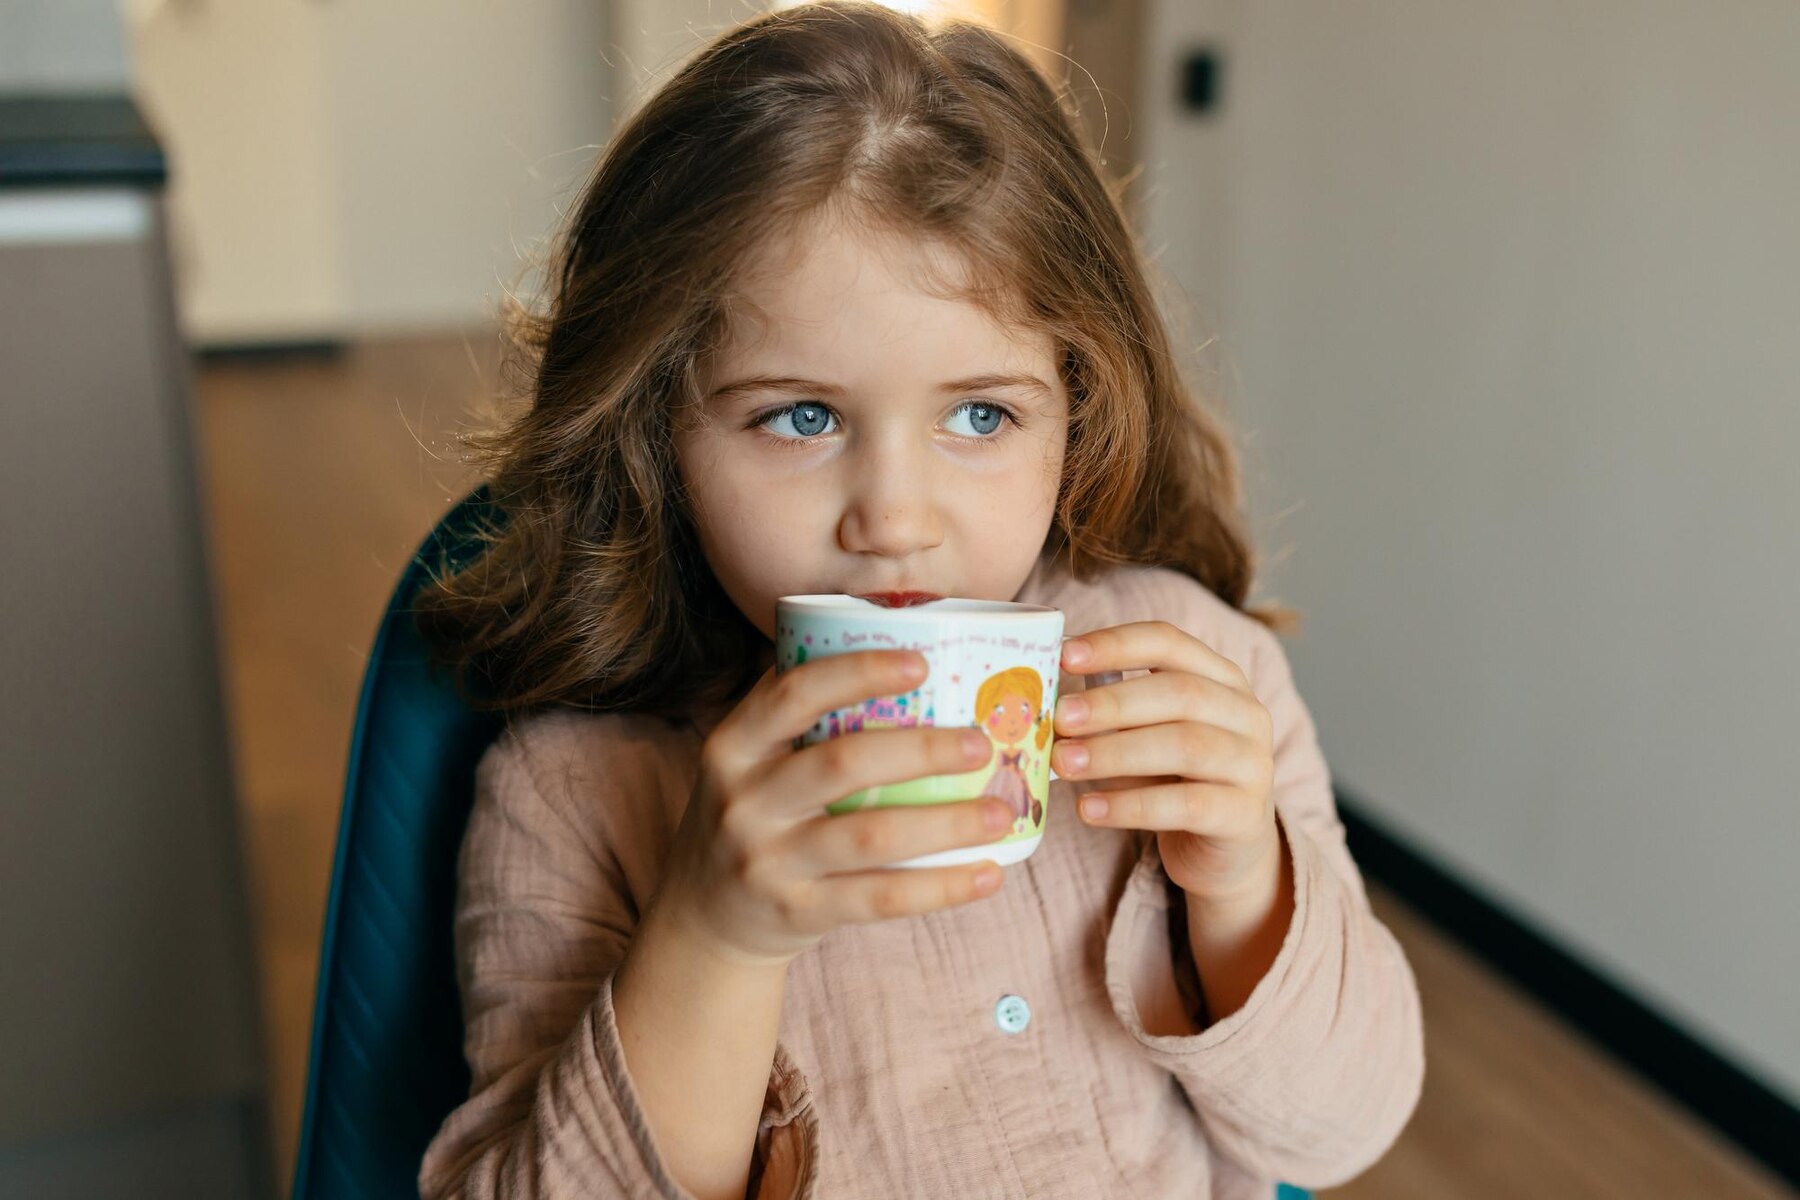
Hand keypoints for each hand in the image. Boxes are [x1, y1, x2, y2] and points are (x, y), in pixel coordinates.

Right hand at [654, 649, 1012, 967]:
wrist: (703, 920)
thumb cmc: (753, 818)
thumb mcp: (747, 760)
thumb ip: (797, 712)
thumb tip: (892, 639)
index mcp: (734, 745)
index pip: (793, 694)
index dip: (859, 672)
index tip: (922, 663)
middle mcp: (744, 800)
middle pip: (842, 763)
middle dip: (921, 750)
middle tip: (982, 743)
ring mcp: (768, 861)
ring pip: (870, 836)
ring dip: (946, 823)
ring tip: (1002, 812)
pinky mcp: (797, 912)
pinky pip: (880, 897)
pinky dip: (941, 887)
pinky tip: (988, 875)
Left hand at [1051, 621, 1280, 903]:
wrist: (1226, 849)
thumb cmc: (1175, 779)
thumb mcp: (1145, 735)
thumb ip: (1109, 714)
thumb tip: (1044, 699)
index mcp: (1220, 677)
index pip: (1169, 642)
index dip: (1116, 644)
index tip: (1064, 656)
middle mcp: (1245, 712)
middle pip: (1180, 693)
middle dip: (1112, 703)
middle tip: (1059, 717)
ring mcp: (1253, 764)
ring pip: (1185, 746)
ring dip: (1115, 752)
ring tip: (1062, 763)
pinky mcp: (1245, 815)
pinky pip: (1186, 805)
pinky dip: (1130, 805)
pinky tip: (1088, 808)